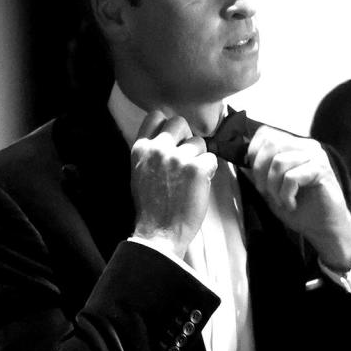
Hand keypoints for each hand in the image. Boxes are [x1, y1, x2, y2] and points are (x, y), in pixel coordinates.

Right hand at [130, 110, 217, 258]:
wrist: (160, 233)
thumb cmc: (151, 207)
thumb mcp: (139, 172)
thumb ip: (151, 152)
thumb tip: (168, 136)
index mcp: (141, 149)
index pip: (156, 116)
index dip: (167, 127)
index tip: (173, 140)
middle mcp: (158, 148)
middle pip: (180, 122)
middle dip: (186, 138)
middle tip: (186, 158)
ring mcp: (178, 158)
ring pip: (199, 142)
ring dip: (199, 157)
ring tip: (190, 177)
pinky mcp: (197, 169)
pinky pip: (212, 159)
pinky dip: (209, 171)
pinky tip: (199, 185)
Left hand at [245, 126, 350, 270]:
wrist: (324, 228)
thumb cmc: (300, 209)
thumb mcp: (271, 189)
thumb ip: (258, 173)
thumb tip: (239, 161)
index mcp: (295, 146)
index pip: (266, 133)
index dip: (253, 153)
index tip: (255, 177)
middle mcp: (307, 146)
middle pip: (271, 145)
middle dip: (260, 172)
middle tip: (267, 193)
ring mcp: (316, 156)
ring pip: (279, 162)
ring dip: (273, 187)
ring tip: (281, 201)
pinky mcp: (322, 170)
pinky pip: (292, 177)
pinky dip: (286, 195)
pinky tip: (291, 204)